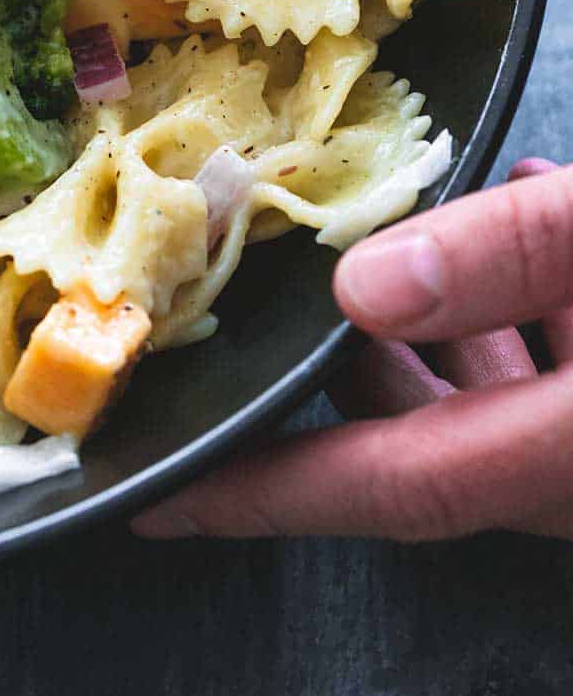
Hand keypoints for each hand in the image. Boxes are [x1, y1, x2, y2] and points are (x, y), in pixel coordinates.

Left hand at [133, 159, 572, 541]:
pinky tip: (509, 198)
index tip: (163, 497)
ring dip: (427, 324)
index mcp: (572, 447)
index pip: (397, 487)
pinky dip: (512, 300)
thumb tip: (360, 283)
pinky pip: (553, 370)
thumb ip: (510, 251)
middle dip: (339, 362)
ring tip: (371, 232)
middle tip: (261, 287)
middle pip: (431, 443)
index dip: (270, 492)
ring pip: (489, 408)